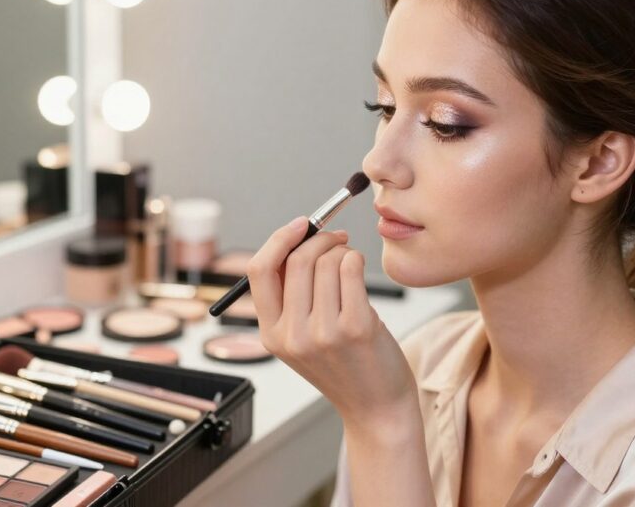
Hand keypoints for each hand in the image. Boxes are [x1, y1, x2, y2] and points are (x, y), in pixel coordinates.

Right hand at [247, 216, 418, 428]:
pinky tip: (360, 273)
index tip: (300, 225)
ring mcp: (323, 333)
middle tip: (336, 238)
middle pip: (295, 260)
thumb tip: (298, 239)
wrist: (376, 408)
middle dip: (319, 238)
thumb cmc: (344, 366)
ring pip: (326, 262)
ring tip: (351, 265)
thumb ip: (291, 296)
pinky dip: (356, 260)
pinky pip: (351, 269)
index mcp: (270, 335)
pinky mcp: (355, 327)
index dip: (278, 239)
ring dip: (343, 252)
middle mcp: (292, 335)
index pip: (258, 270)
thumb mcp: (302, 338)